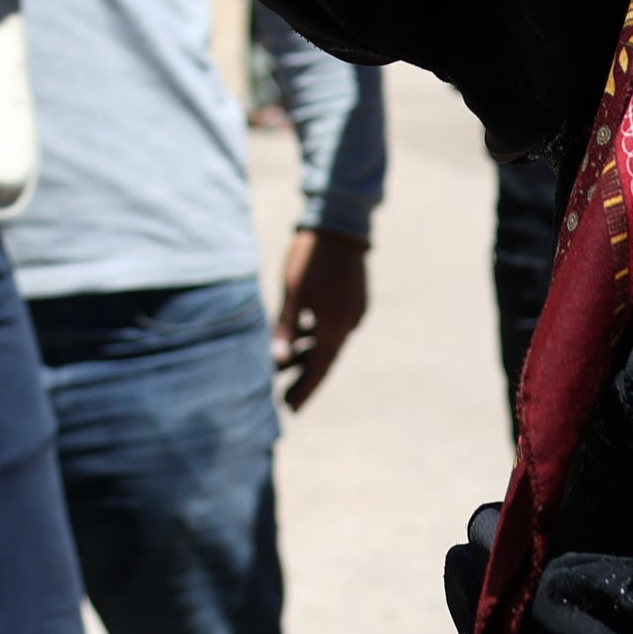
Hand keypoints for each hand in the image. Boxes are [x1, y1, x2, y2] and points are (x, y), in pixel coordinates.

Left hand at [275, 228, 369, 409]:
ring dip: (311, 356)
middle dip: (306, 378)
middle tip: (286, 397)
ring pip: (330, 343)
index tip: (289, 408)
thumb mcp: (292, 293)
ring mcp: (355, 312)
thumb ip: (285, 328)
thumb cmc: (309, 258)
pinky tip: (303, 337)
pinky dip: (319, 338)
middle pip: (326, 360)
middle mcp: (349, 324)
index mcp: (334, 326)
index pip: (318, 369)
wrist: (339, 225)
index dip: (304, 390)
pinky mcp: (355, 301)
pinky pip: (336, 328)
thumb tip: (277, 360)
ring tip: (286, 367)